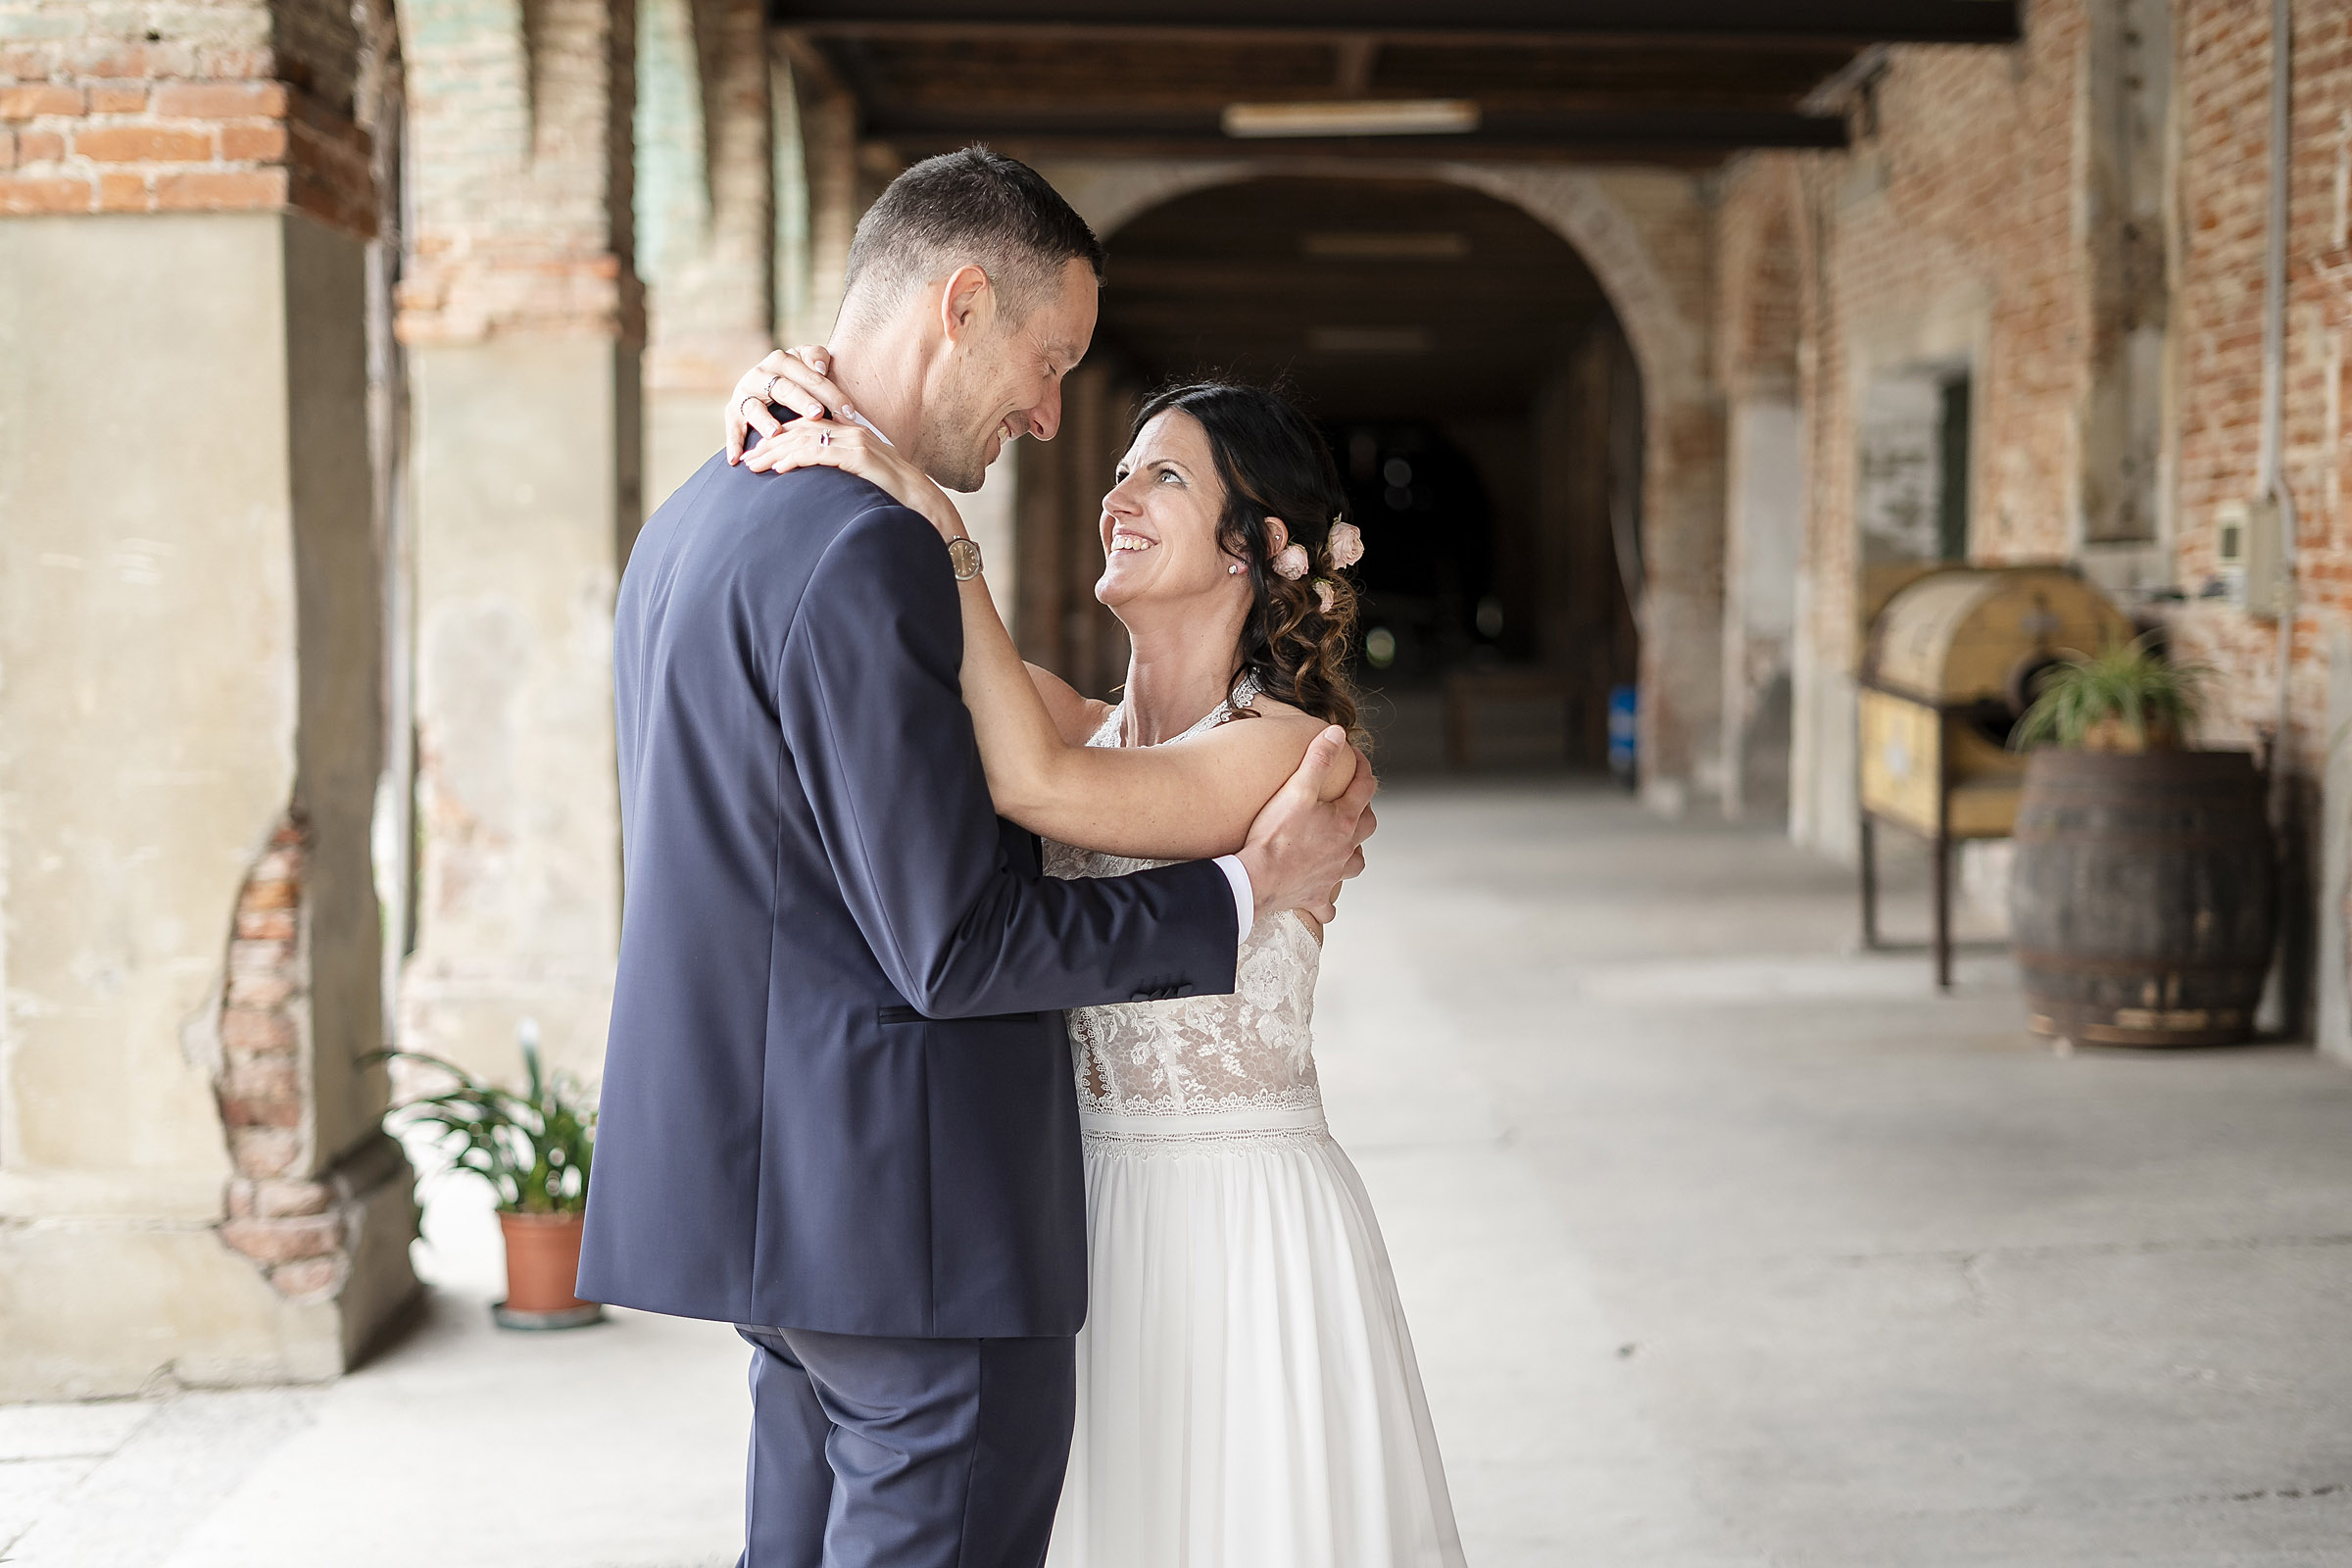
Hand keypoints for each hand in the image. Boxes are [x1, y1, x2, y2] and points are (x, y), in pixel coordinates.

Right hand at [725, 346, 854, 463]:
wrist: (767, 384)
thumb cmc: (799, 378)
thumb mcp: (808, 362)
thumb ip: (817, 357)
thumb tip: (820, 368)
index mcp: (783, 360)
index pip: (811, 376)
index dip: (831, 393)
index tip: (848, 411)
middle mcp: (761, 373)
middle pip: (785, 389)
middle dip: (802, 401)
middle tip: (817, 413)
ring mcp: (745, 393)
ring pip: (755, 407)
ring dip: (764, 420)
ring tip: (775, 433)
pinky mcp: (733, 411)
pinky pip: (733, 427)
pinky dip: (733, 442)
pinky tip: (736, 459)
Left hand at [744, 416, 967, 541]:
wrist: (929, 509)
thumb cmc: (899, 501)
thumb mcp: (866, 482)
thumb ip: (845, 475)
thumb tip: (823, 487)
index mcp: (854, 436)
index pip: (809, 429)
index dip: (781, 439)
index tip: (759, 453)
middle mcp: (855, 433)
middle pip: (802, 431)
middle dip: (770, 444)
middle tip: (746, 459)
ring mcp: (859, 443)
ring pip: (806, 439)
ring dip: (776, 452)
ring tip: (754, 465)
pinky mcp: (861, 457)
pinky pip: (821, 453)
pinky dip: (797, 458)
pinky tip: (780, 469)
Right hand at [1234, 729, 1374, 927]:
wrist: (1257, 879)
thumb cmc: (1275, 836)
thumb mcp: (1297, 788)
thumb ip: (1319, 758)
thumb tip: (1337, 733)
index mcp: (1344, 822)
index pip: (1365, 787)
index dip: (1362, 767)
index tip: (1354, 756)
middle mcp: (1345, 849)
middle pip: (1366, 827)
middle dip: (1362, 810)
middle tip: (1349, 800)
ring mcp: (1332, 875)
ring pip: (1355, 864)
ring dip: (1353, 852)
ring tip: (1342, 845)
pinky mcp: (1315, 897)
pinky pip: (1328, 904)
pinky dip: (1327, 898)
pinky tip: (1321, 893)